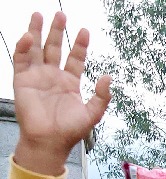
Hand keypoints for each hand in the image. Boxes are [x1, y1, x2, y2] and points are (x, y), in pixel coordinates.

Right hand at [11, 12, 110, 175]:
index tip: (84, 31)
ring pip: (36, 49)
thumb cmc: (70, 131)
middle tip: (61, 14)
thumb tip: (109, 78)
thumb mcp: (92, 114)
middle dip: (57, 31)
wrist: (50, 142)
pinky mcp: (22, 80)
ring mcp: (37, 77)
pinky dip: (24, 47)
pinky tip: (29, 37)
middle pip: (55, 48)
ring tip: (39, 14)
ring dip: (37, 32)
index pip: (75, 58)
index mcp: (70, 83)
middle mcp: (53, 76)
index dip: (80, 45)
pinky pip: (21, 59)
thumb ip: (102, 96)